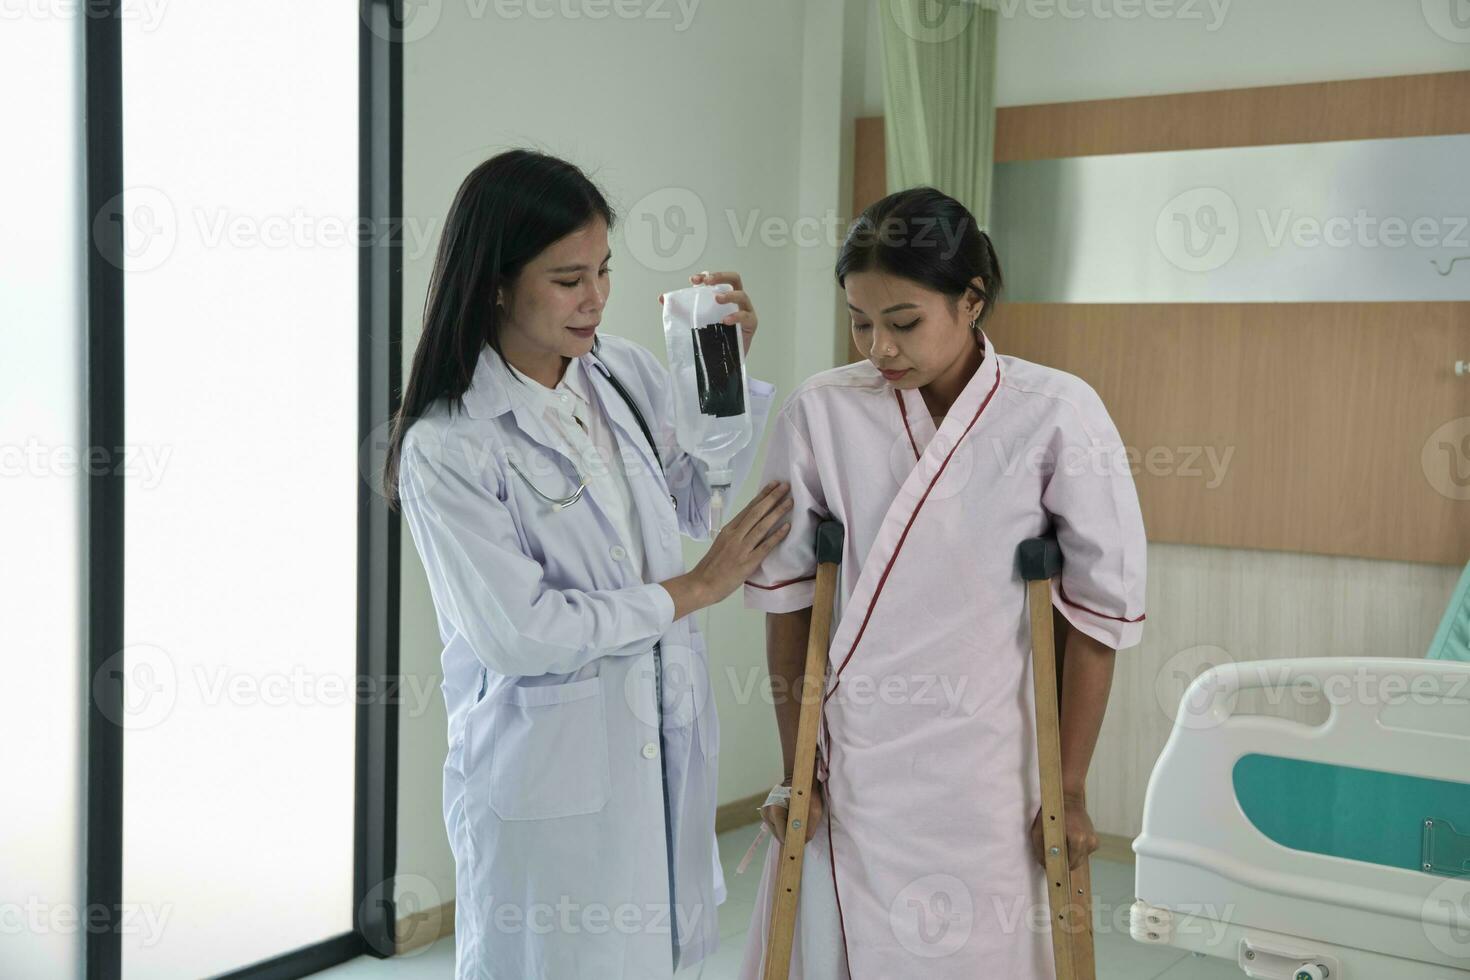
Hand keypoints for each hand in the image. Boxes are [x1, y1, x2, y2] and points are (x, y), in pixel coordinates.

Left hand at [658, 270, 759, 355]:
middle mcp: (736, 301)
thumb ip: (680, 310)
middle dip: (720, 276)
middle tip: (707, 281)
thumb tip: (662, 298)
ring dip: (728, 295)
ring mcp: (745, 311)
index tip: (693, 280)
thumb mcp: (694, 322)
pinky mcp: (751, 324)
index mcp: (723, 296)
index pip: (718, 279)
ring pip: (742, 295)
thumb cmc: (711, 338)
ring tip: (716, 299)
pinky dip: (736, 316)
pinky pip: (746, 316)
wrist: (721, 363)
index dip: (707, 275)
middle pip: (734, 279)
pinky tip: (725, 321)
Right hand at [685, 481, 791, 603]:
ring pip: (762, 526)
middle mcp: (735, 535)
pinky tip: (787, 527)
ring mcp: (742, 548)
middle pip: (756, 513)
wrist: (702, 584)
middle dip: (772, 498)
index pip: (748, 509)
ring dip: (777, 512)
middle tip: (785, 486)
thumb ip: (736, 534)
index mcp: (728, 529)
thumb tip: (752, 525)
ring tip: (790, 501)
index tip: (773, 484)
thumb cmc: (712, 566)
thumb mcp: (722, 543)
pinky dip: (776, 536)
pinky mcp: (748, 562)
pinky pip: (765, 546)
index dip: (762, 496)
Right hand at [762, 777, 823, 844]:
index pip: (782, 836)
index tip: (800, 842)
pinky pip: (775, 827)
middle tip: (800, 831)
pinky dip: (783, 826)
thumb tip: (803, 841)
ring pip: (776, 832)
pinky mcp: (765, 813)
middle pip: (778, 836)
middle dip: (790, 836)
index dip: (792, 841)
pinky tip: (789, 820)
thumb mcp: (815, 810)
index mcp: (776, 811)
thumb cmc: (807, 793)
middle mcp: (767, 812)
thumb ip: (809, 828)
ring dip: (786, 831)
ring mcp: (764, 812)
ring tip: (795, 823)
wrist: (797, 780)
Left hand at [1030, 793, 1097, 869]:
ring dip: (1070, 856)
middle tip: (1053, 855)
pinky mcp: (1095, 841)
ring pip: (1079, 859)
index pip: (1068, 865)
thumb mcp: (1039, 831)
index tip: (1050, 866)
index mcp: (1078, 840)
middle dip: (1064, 862)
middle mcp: (1089, 842)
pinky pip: (1084, 853)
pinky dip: (1076, 850)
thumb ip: (1042, 850)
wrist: (1068, 799)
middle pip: (1075, 864)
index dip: (1058, 867)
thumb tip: (1045, 865)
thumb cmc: (1051, 814)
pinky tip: (1069, 840)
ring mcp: (1093, 842)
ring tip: (1061, 843)